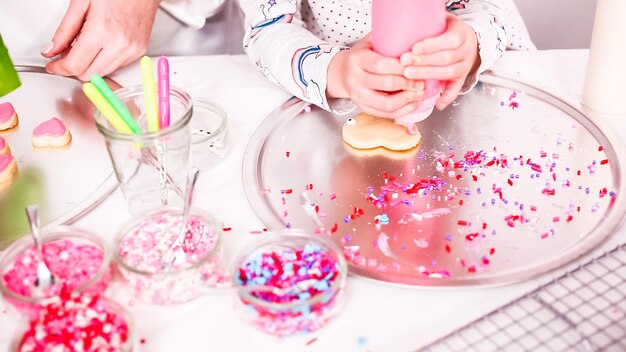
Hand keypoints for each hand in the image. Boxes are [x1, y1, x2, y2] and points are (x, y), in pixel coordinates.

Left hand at [41, 0, 160, 80]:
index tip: (54, 65)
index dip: (60, 68)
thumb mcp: (81, 3)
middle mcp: (119, 44)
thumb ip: (65, 30)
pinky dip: (105, 60)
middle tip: (67, 53)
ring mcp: (131, 50)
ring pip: (102, 73)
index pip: (75, 65)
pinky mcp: (139, 52)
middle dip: (74, 66)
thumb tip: (51, 50)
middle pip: (88, 74)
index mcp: (102, 29)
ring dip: (90, 65)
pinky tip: (103, 45)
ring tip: (86, 46)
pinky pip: (116, 66)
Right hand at [327, 35, 424, 118]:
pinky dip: (402, 111)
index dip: (401, 67)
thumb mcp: (369, 43)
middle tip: (422, 81)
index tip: (415, 66)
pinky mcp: (363, 108)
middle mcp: (355, 79)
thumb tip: (413, 35)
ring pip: (387, 104)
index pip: (381, 65)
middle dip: (408, 84)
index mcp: (357, 60)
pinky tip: (412, 104)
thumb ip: (386, 39)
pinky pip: (385, 114)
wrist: (341, 73)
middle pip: (386, 84)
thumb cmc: (361, 56)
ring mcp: (358, 96)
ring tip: (420, 94)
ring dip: (408, 100)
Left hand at [400, 14, 479, 110]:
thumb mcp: (442, 21)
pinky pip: (456, 89)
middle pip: (445, 58)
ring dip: (428, 76)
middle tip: (404, 63)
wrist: (468, 39)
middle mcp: (466, 51)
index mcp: (461, 34)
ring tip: (409, 75)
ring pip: (449, 73)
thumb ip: (428, 25)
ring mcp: (465, 66)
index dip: (431, 46)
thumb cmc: (447, 30)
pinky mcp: (462, 78)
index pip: (449, 41)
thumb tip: (405, 26)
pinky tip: (437, 103)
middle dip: (423, 62)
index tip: (414, 48)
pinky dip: (447, 97)